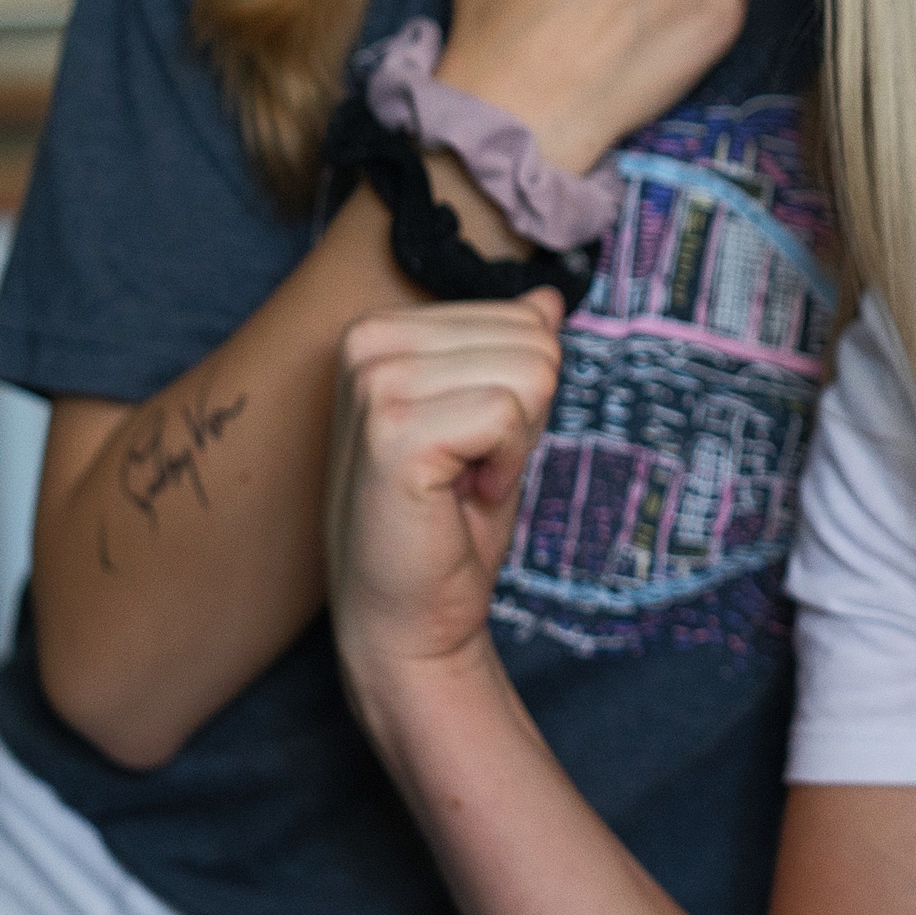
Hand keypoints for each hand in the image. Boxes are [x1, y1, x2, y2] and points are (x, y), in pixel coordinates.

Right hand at [326, 292, 563, 678]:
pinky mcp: (391, 431)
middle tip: (472, 466)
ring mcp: (374, 383)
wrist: (410, 617)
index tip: (473, 443)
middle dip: (525, 415)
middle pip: (535, 340)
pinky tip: (463, 495)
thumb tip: (548, 297)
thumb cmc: (447, 522)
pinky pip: (509, 414)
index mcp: (384, 330)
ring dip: (515, 442)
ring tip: (464, 481)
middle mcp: (368, 342)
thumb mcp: (490, 419)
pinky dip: (505, 464)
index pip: (524, 317)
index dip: (522, 393)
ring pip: (531, 372)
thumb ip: (509, 352)